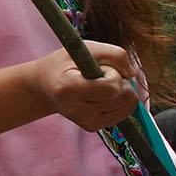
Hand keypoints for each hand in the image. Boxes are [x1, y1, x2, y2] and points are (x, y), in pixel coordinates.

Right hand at [26, 42, 145, 130]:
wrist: (43, 88)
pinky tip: (103, 96)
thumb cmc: (64, 64)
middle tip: (102, 76)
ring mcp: (84, 121)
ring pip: (128, 106)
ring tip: (101, 85)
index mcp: (69, 88)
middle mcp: (75, 109)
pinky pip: (123, 114)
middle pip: (123, 97)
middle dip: (120, 82)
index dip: (114, 75)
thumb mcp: (84, 48)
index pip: (111, 89)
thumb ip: (113, 54)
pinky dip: (120, 102)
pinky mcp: (92, 127)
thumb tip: (133, 73)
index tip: (101, 68)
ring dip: (121, 91)